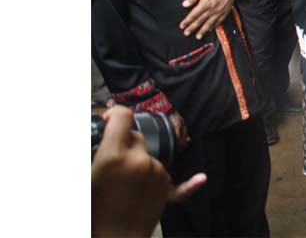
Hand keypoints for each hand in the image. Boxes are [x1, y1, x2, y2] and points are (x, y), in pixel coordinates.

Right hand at [92, 107, 205, 237]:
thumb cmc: (92, 210)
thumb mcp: (85, 176)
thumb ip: (94, 155)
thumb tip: (99, 135)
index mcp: (113, 156)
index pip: (122, 117)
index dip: (114, 114)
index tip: (108, 118)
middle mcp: (139, 160)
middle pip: (135, 136)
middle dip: (123, 141)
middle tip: (108, 156)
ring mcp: (156, 173)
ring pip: (148, 154)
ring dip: (137, 159)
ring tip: (120, 179)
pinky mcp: (165, 187)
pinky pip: (171, 179)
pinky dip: (184, 183)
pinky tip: (201, 179)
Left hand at [180, 0, 239, 38]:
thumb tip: (184, 4)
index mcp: (205, 4)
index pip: (194, 15)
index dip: (187, 21)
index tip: (182, 25)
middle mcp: (211, 10)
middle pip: (200, 21)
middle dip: (192, 28)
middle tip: (186, 33)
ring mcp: (218, 13)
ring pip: (209, 24)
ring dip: (202, 31)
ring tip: (197, 37)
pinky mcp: (224, 13)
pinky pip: (218, 22)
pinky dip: (213, 27)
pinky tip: (209, 30)